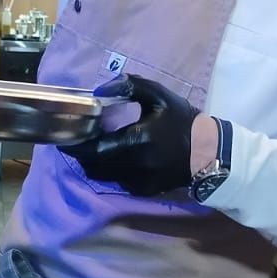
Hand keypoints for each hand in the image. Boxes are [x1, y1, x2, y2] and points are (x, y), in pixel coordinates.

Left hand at [61, 74, 200, 196]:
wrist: (210, 151)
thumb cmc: (183, 120)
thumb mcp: (159, 95)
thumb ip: (130, 86)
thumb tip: (100, 90)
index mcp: (137, 140)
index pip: (95, 149)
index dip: (76, 146)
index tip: (66, 138)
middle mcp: (136, 165)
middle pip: (94, 166)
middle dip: (82, 155)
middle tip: (78, 142)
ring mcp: (140, 181)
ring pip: (104, 176)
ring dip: (95, 164)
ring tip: (96, 149)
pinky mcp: (145, 190)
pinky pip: (118, 182)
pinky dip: (112, 171)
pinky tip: (117, 159)